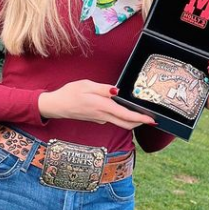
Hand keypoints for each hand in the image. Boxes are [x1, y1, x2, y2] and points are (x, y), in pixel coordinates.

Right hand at [38, 79, 155, 129]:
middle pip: (126, 124)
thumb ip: (103, 89)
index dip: (140, 118)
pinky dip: (122, 116)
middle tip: (151, 118)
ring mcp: (100, 119)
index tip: (152, 120)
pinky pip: (113, 119)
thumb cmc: (69, 93)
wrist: (56, 106)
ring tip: (142, 113)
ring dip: (132, 120)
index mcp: (102, 106)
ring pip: (120, 123)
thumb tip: (117, 91)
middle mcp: (102, 116)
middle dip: (140, 122)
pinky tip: (124, 109)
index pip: (125, 115)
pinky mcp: (97, 119)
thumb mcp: (86, 85)